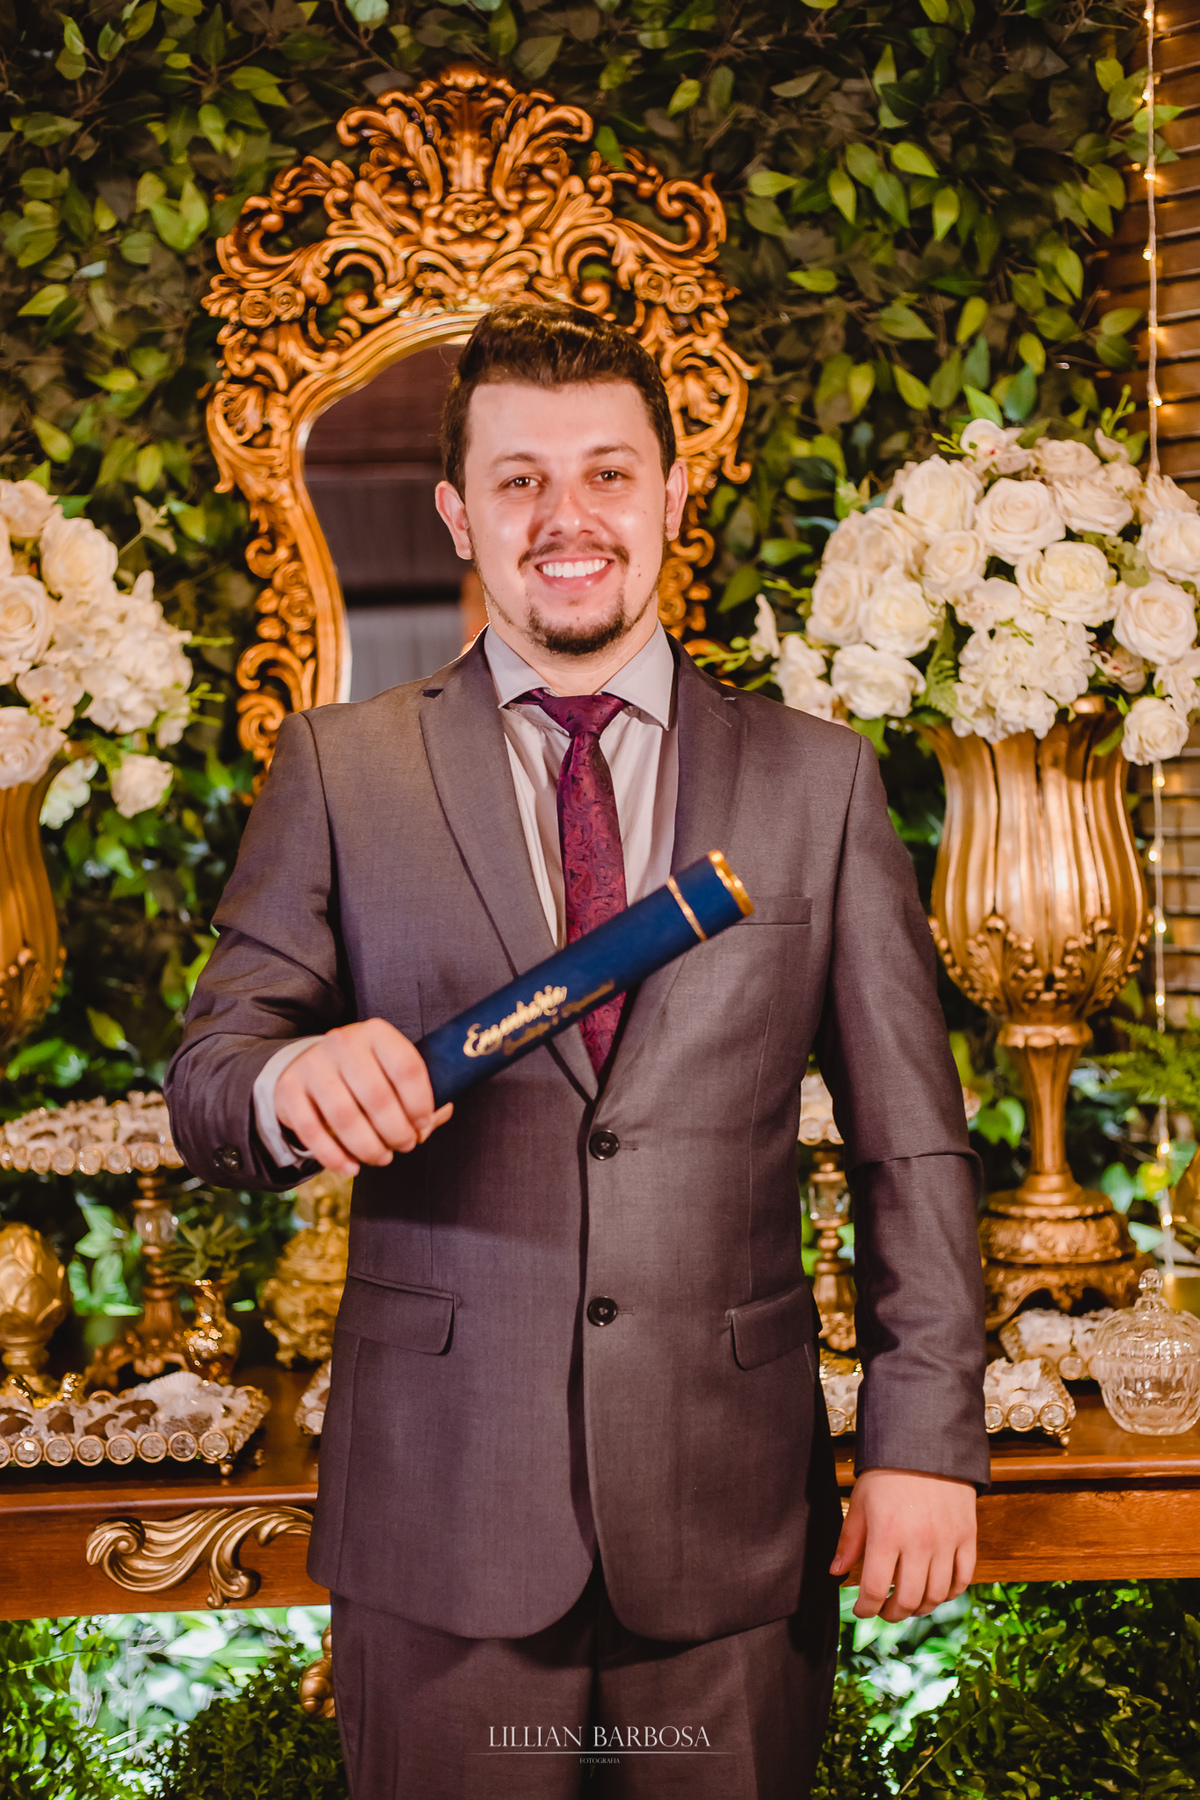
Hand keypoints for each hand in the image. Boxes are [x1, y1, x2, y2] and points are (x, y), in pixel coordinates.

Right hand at [274, 1019, 452, 1176]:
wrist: (307, 1063)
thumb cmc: (364, 1073)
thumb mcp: (391, 1070)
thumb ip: (419, 1093)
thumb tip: (436, 1117)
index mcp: (376, 1033)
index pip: (407, 1068)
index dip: (421, 1103)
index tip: (423, 1124)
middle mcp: (343, 1043)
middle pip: (377, 1097)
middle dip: (397, 1132)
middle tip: (405, 1145)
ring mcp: (313, 1065)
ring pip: (345, 1117)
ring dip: (369, 1147)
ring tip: (382, 1157)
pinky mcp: (289, 1090)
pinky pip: (312, 1132)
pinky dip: (334, 1157)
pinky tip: (351, 1167)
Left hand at [830, 1468, 975, 1621]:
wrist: (925, 1444)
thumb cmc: (887, 1472)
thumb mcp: (860, 1502)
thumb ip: (849, 1541)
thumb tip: (836, 1572)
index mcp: (886, 1533)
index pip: (874, 1589)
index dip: (865, 1608)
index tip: (861, 1610)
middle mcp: (918, 1542)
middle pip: (907, 1600)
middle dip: (891, 1613)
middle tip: (884, 1610)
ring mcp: (946, 1541)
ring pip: (936, 1595)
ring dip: (920, 1607)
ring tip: (908, 1604)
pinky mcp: (966, 1536)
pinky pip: (963, 1579)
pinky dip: (950, 1593)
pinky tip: (936, 1590)